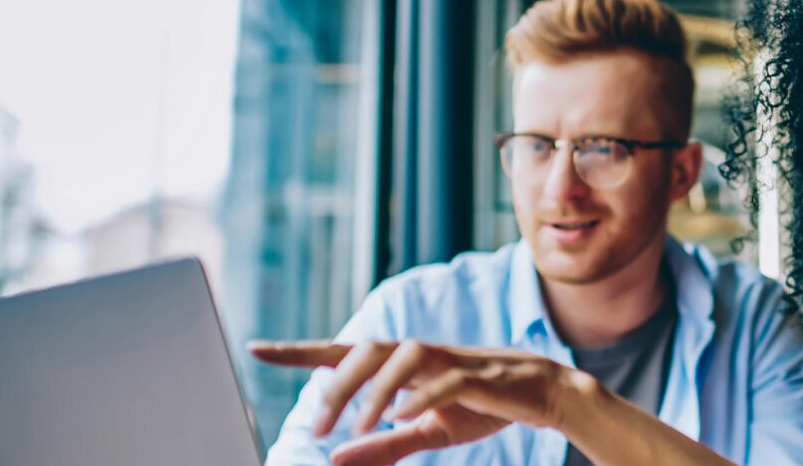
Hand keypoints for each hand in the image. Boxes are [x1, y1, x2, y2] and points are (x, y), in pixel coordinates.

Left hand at [249, 340, 589, 465]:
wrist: (546, 394)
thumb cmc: (484, 407)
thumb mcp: (429, 431)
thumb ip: (383, 445)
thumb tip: (335, 459)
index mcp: (404, 363)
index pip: (344, 351)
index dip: (300, 350)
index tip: (256, 347)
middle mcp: (422, 353)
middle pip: (368, 348)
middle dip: (337, 384)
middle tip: (320, 425)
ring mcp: (452, 359)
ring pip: (404, 355)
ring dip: (376, 389)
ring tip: (360, 426)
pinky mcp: (481, 376)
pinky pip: (446, 378)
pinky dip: (421, 395)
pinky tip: (401, 416)